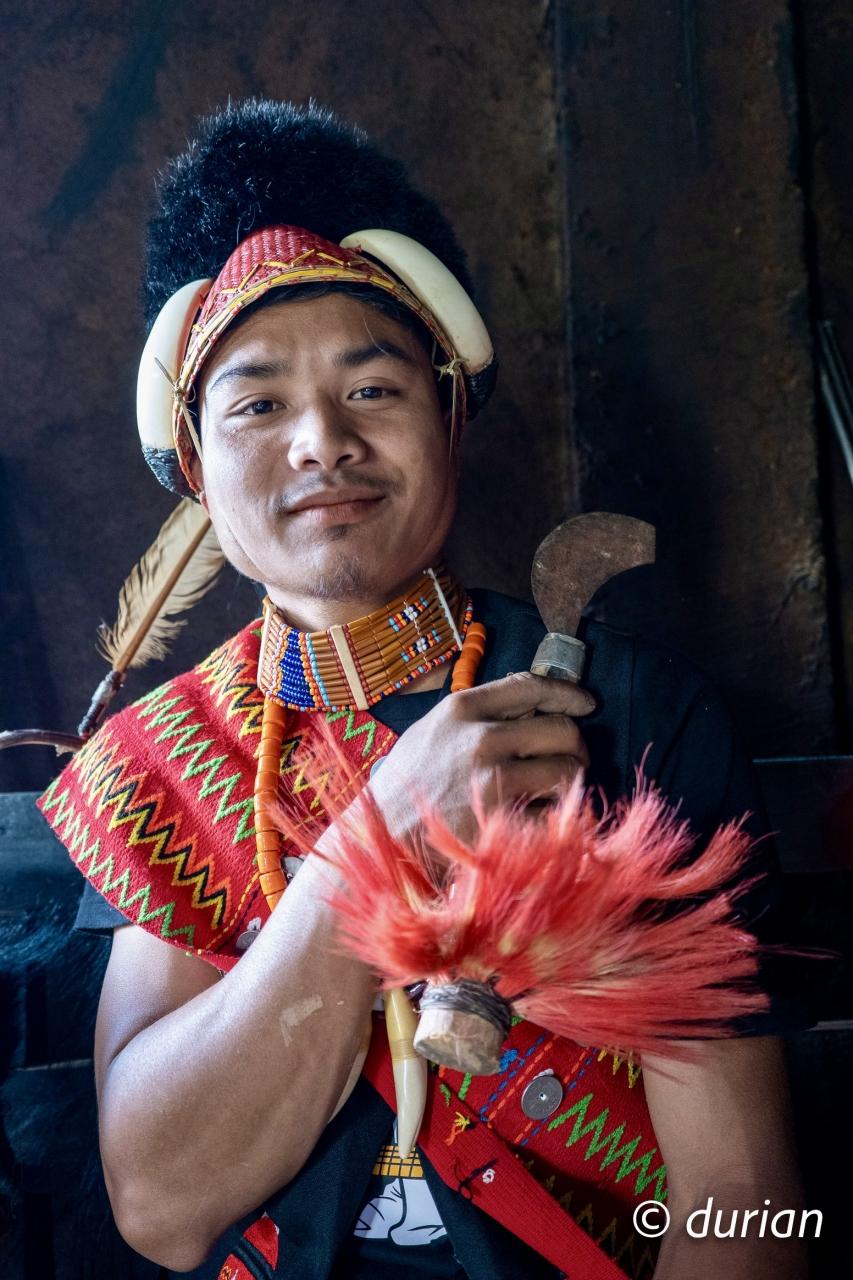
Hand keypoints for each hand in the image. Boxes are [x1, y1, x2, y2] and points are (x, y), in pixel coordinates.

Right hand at [367, 671, 594, 846]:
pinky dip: (556, 817)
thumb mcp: (430, 733)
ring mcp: (495, 780)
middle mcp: (482, 738)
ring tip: (553, 792)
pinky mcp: (505, 821)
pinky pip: (557, 811)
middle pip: (563, 730)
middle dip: (574, 747)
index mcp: (462, 710)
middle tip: (569, 760)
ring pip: (568, 770)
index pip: (532, 687)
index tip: (586, 703)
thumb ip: (475, 716)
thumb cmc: (403, 788)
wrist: (380, 841)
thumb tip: (528, 706)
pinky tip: (537, 820)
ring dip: (569, 783)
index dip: (568, 693)